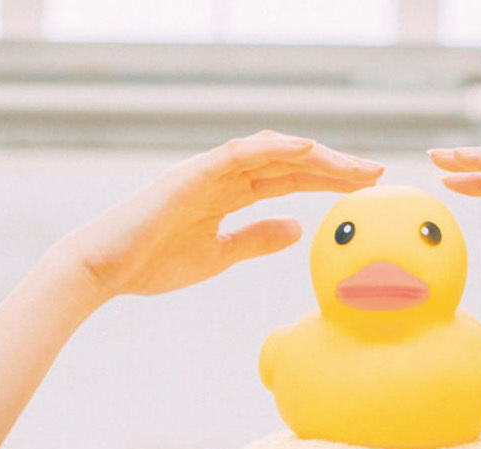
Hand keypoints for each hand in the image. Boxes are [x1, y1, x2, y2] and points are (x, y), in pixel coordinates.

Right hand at [55, 129, 383, 299]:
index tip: (365, 189)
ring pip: (270, 153)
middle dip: (332, 166)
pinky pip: (237, 154)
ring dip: (313, 154)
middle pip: (288, 163)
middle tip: (375, 172)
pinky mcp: (190, 177)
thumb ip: (257, 238)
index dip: (327, 181)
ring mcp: (206, 172)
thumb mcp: (219, 256)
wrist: (105, 269)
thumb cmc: (154, 263)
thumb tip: (297, 229)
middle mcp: (222, 176)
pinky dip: (272, 148)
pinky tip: (305, 149)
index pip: (289, 181)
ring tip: (351, 163)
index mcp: (229, 194)